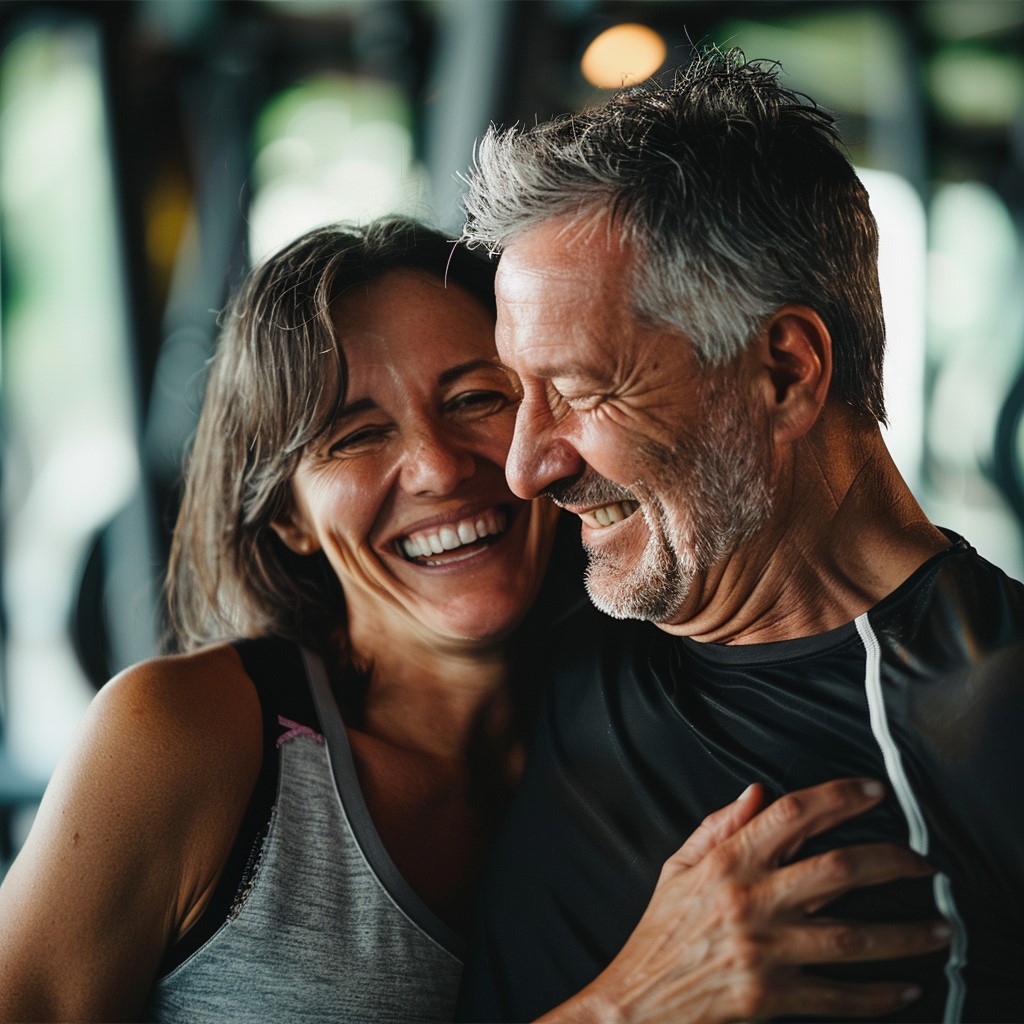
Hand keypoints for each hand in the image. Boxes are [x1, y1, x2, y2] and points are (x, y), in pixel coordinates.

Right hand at [538, 778, 949, 1023]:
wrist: (637, 1002)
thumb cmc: (660, 933)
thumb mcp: (677, 868)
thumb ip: (717, 826)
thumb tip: (756, 792)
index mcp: (728, 863)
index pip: (792, 814)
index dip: (839, 797)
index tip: (873, 792)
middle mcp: (751, 901)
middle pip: (838, 870)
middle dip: (892, 861)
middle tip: (923, 863)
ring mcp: (764, 951)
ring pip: (852, 937)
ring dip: (905, 933)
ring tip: (939, 928)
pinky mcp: (771, 998)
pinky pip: (838, 997)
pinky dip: (879, 995)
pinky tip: (905, 987)